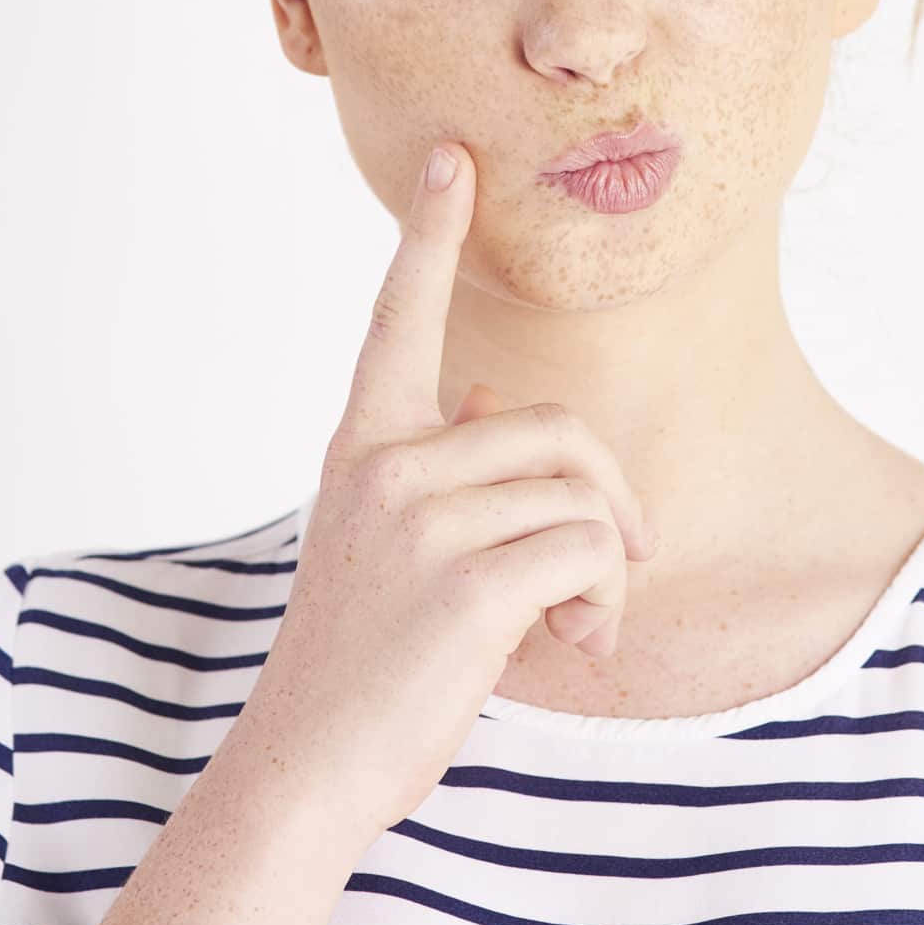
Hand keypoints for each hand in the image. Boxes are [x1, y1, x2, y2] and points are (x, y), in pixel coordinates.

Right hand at [229, 139, 659, 836]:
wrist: (309, 767)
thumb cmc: (362, 659)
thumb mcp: (388, 544)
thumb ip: (440, 465)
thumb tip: (491, 396)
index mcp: (364, 443)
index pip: (399, 318)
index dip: (430, 235)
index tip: (455, 158)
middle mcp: (385, 465)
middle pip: (556, 428)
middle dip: (609, 495)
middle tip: (614, 565)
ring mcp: (421, 521)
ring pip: (581, 493)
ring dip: (607, 568)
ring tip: (579, 625)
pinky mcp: (466, 584)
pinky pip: (587, 552)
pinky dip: (603, 604)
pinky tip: (575, 648)